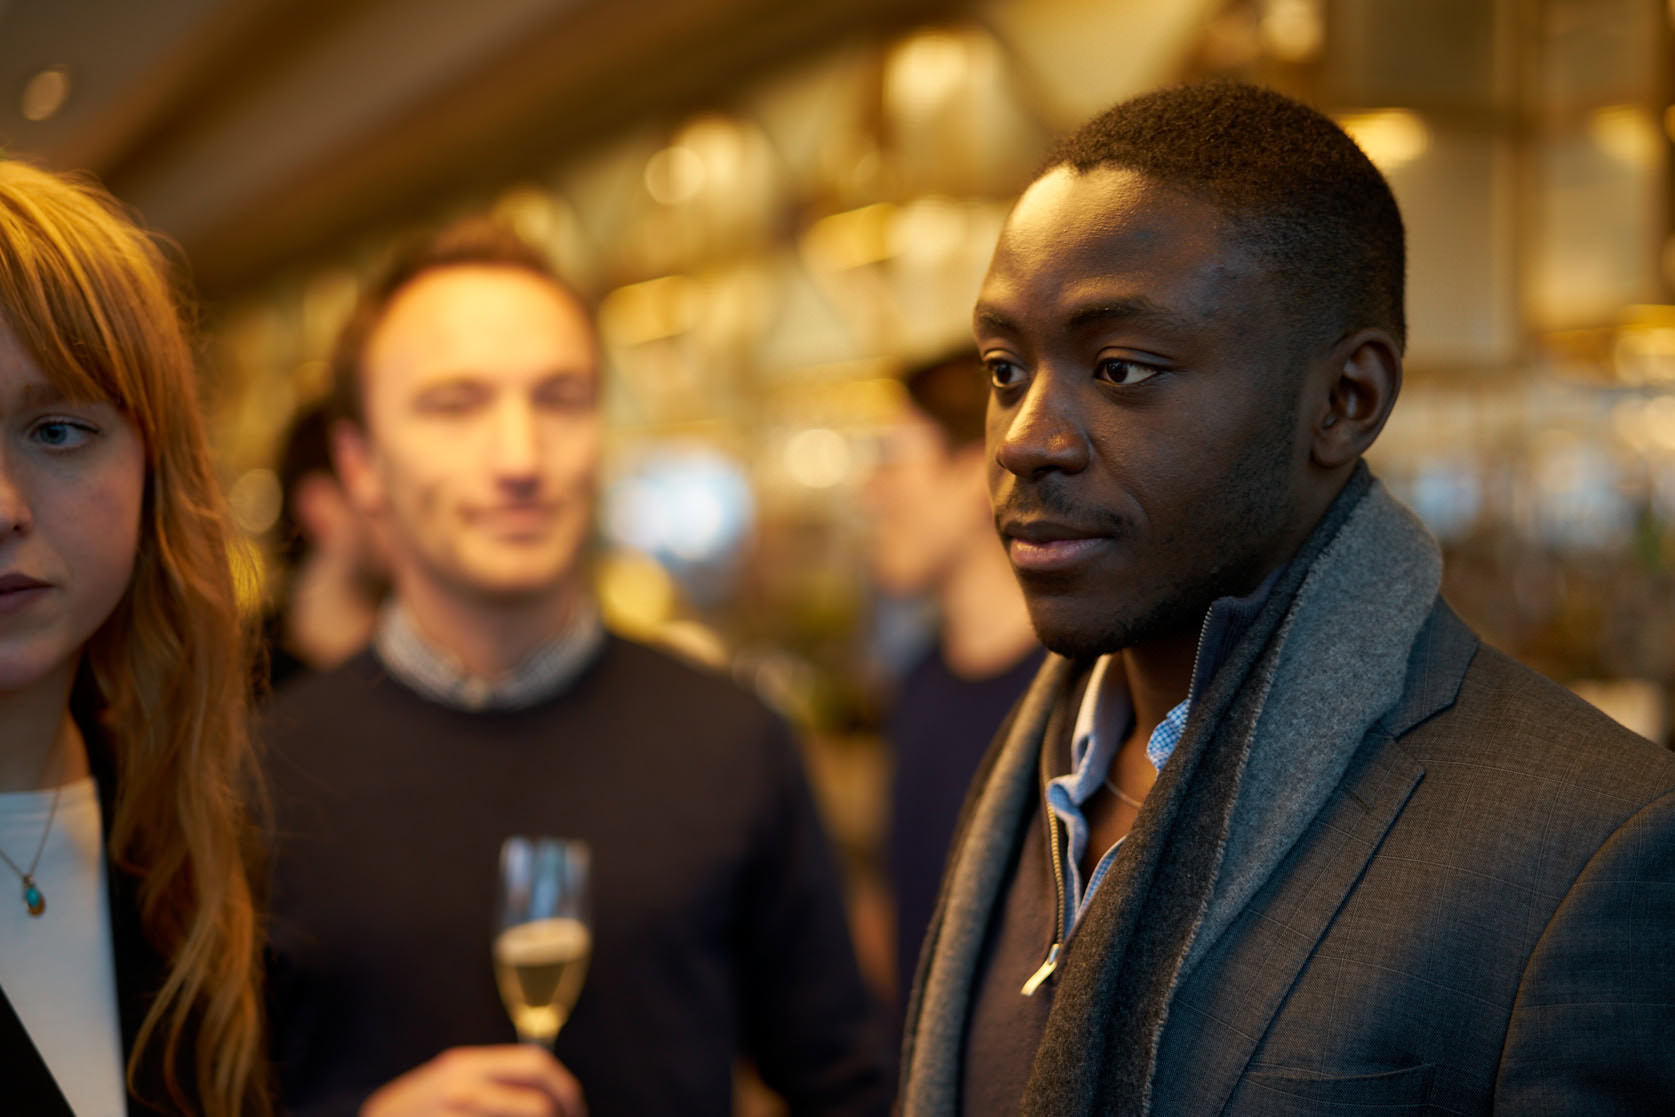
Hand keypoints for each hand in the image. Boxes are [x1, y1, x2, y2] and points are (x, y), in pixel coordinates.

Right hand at [359, 1046, 586, 1116]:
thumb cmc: (415, 1112)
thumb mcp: (450, 1083)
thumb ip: (493, 1082)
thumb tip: (553, 1094)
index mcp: (466, 1066)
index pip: (536, 1066)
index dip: (566, 1090)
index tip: (575, 1112)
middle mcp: (460, 1088)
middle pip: (537, 1104)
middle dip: (562, 1116)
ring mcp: (450, 1115)